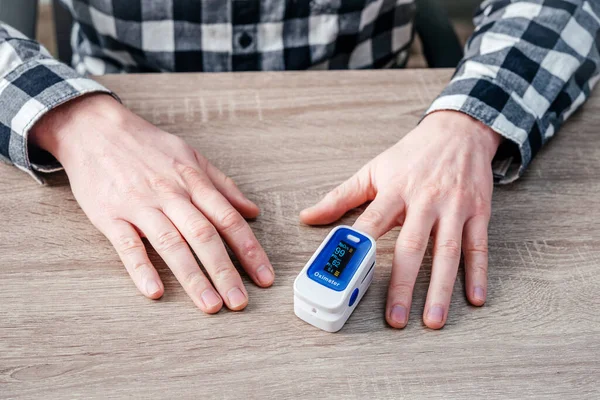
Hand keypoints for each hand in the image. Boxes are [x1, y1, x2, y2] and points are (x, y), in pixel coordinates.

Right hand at [30, 94, 273, 312]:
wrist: (96, 129)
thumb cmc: (148, 146)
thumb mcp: (192, 157)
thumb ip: (223, 186)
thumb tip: (252, 211)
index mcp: (193, 181)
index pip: (228, 219)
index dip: (249, 250)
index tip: (264, 277)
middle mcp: (170, 194)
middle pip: (204, 235)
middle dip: (225, 271)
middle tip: (240, 302)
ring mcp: (140, 205)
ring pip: (171, 243)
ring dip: (192, 277)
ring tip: (210, 305)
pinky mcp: (110, 215)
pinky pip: (127, 245)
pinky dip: (141, 268)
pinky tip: (154, 291)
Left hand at [301, 111, 500, 328]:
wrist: (458, 131)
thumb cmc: (411, 155)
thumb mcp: (373, 169)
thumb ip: (340, 196)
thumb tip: (307, 217)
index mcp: (395, 189)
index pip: (373, 222)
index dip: (360, 247)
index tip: (349, 273)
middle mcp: (425, 199)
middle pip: (412, 246)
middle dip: (402, 284)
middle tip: (395, 318)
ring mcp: (454, 206)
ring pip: (448, 252)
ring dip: (440, 288)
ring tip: (433, 320)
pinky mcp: (478, 211)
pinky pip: (478, 246)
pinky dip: (478, 273)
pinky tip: (474, 299)